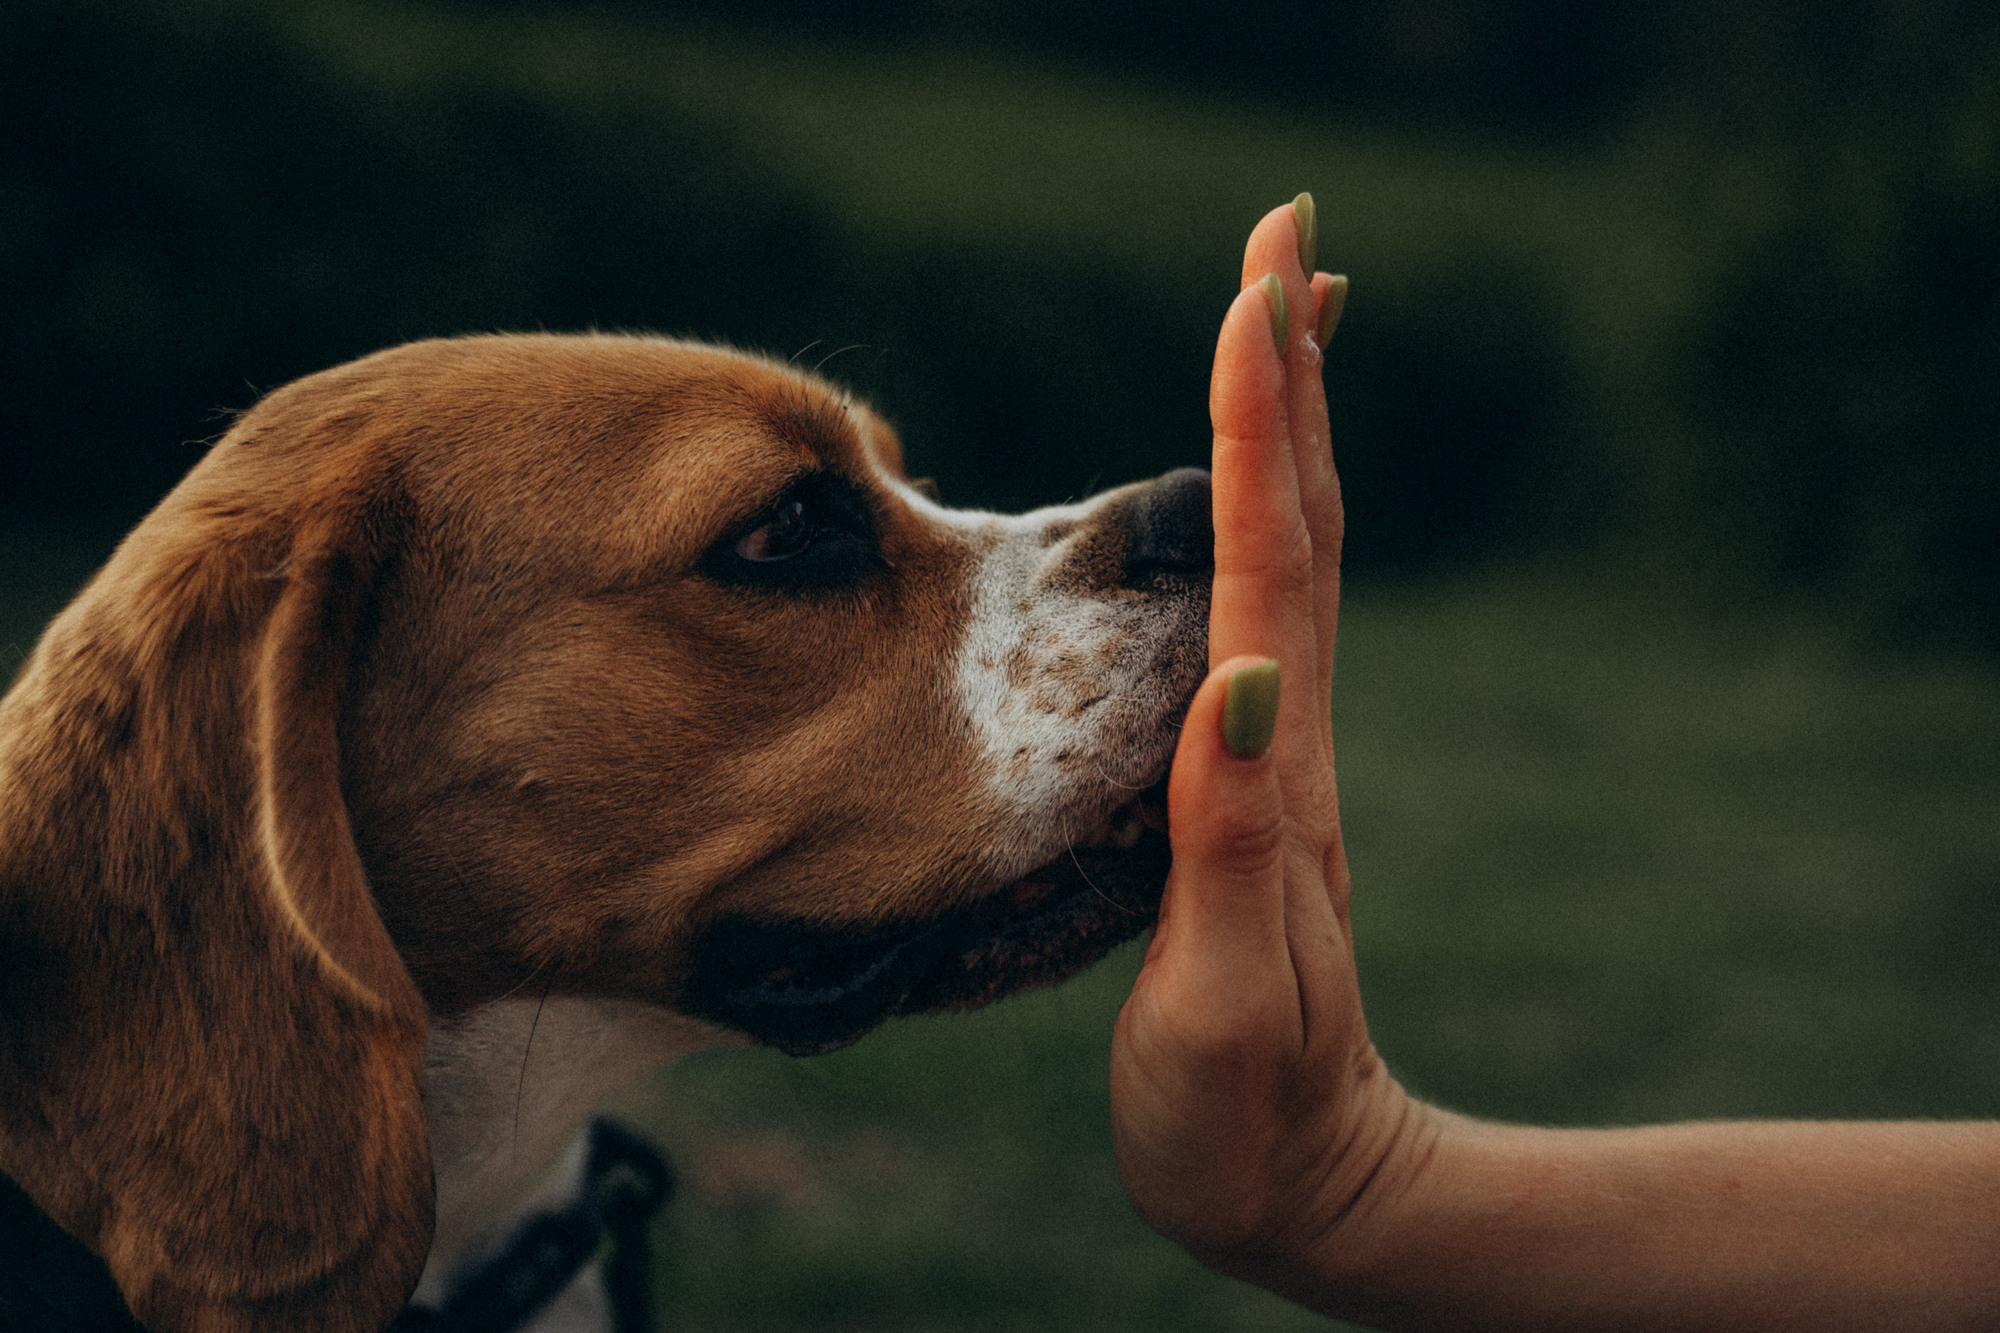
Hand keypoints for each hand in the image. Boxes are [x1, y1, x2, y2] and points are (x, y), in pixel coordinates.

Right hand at [1110, 197, 1415, 1297]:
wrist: (1309, 1186)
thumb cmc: (1245, 1113)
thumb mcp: (1226, 996)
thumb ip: (1229, 842)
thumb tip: (1241, 675)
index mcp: (1270, 773)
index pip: (1266, 565)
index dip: (1257, 427)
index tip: (1257, 293)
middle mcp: (1285, 740)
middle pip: (1296, 523)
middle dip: (1286, 377)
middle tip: (1285, 240)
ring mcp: (1276, 756)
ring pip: (1289, 555)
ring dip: (1284, 428)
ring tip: (1278, 314)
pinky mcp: (1254, 784)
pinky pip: (1262, 615)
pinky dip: (1260, 519)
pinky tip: (1247, 488)